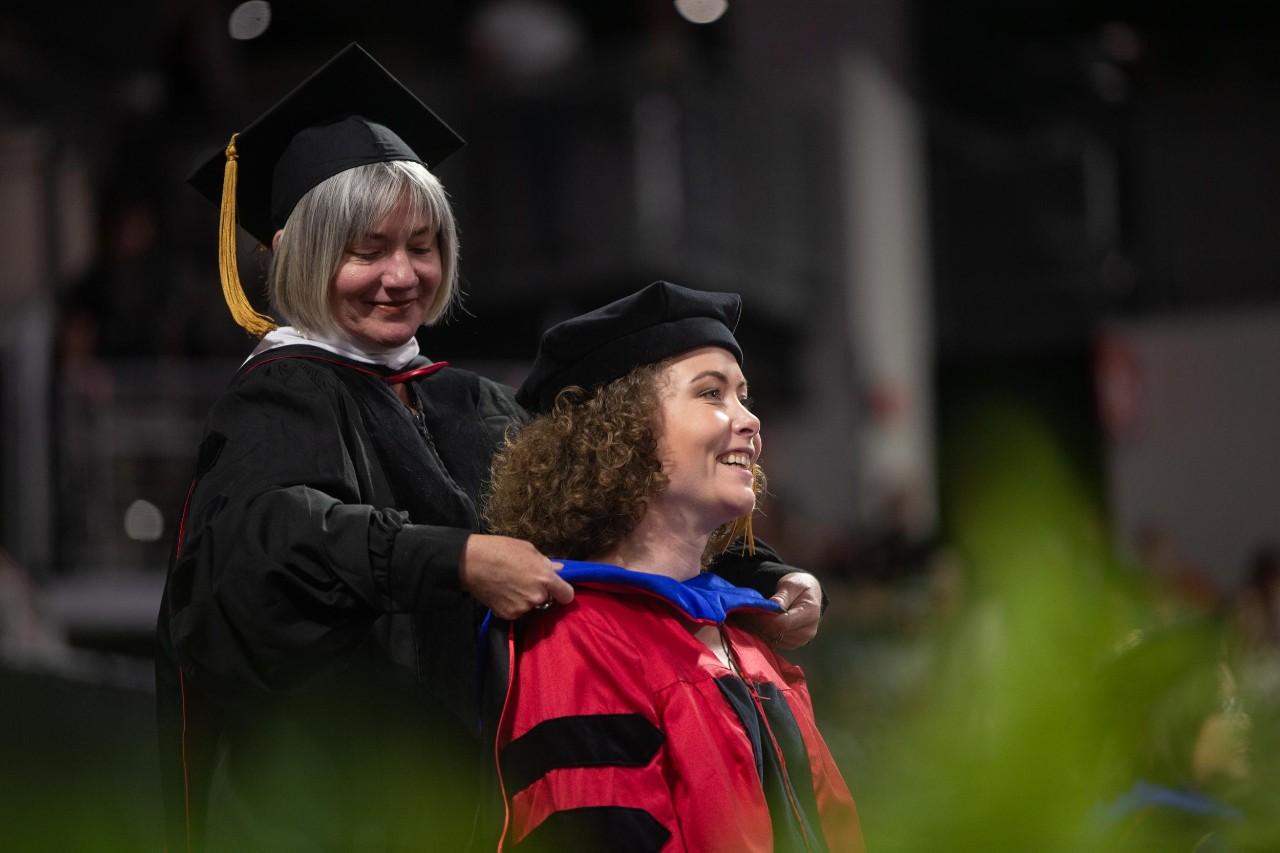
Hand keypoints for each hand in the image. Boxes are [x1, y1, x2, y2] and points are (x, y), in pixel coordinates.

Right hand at [458, 534, 573, 619]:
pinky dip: (511, 605)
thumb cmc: (499, 550)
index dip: (563, 592)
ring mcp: (522, 608)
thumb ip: (545, 562)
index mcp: (545, 578)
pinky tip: (501, 592)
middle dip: (539, 592)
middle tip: (524, 580)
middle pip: (547, 600)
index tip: (557, 589)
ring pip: (530, 606)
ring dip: (524, 599)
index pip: (567, 595)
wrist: (470, 563)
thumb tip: (559, 570)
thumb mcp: (527, 549)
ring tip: (509, 584)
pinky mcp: (508, 615)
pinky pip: (516, 611)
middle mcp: (537, 596)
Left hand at [746, 572, 822, 648]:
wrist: (808, 595)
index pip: (783, 623)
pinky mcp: (792, 644)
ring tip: (754, 615)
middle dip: (761, 622)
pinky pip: (773, 642)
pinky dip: (764, 633)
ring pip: (773, 639)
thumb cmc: (799, 587)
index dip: (766, 617)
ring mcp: (800, 640)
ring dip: (761, 628)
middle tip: (749, 611)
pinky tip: (759, 623)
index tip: (754, 609)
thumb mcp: (792, 584)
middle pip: (777, 632)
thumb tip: (773, 605)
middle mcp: (808, 631)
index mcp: (810, 613)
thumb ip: (783, 596)